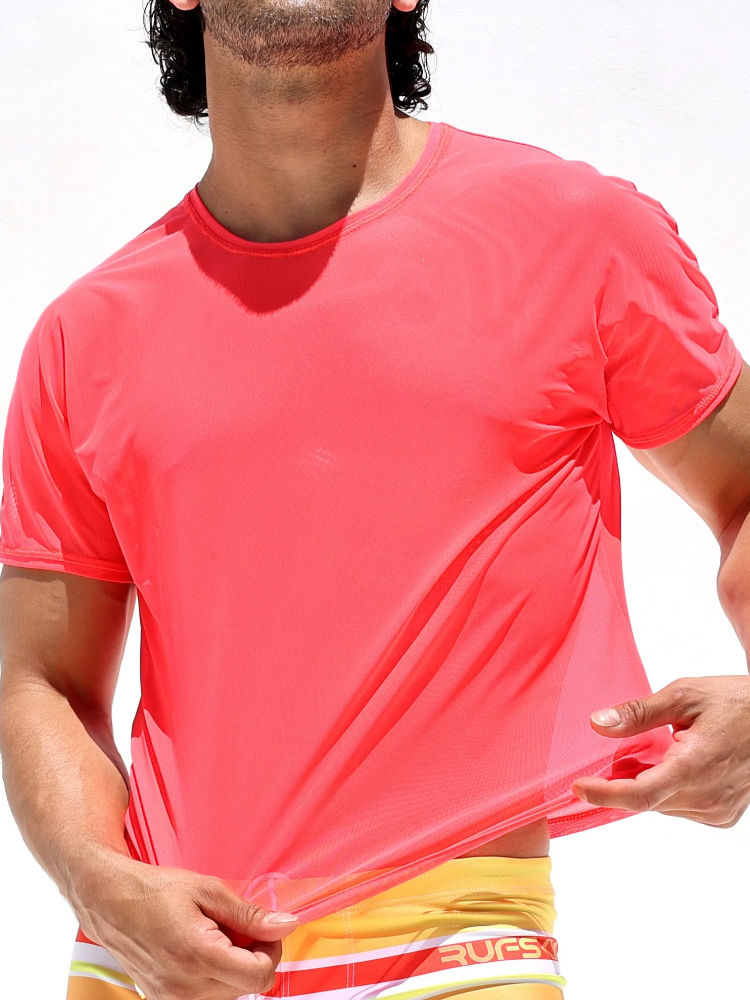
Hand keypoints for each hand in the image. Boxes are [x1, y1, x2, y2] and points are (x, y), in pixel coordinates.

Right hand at [73, 853, 299, 999]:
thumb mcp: (209, 890)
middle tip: (234, 925)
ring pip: (228, 994)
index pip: (260, 976)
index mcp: (198, 956)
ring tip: (214, 936)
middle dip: (251, 956)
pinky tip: (200, 949)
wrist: (110, 901)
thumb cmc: (157, 890)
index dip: (270, 950)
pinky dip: (212, 976)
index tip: (262, 929)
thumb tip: (286, 925)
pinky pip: (206, 997)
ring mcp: (171, 999)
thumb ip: (250, 914)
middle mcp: (184, 988)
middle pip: (246, 987)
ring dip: (232, 968)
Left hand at [570, 675, 749, 827]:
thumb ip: (638, 712)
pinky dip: (668, 789)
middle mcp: (708, 797)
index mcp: (696, 766)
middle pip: (647, 799)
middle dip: (624, 779)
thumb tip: (597, 724)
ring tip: (662, 749)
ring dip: (648, 783)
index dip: (605, 794)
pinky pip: (680, 807)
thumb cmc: (733, 702)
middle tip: (625, 749)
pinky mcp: (723, 816)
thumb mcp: (683, 695)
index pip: (641, 794)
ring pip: (661, 805)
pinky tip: (677, 763)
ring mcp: (718, 810)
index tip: (578, 787)